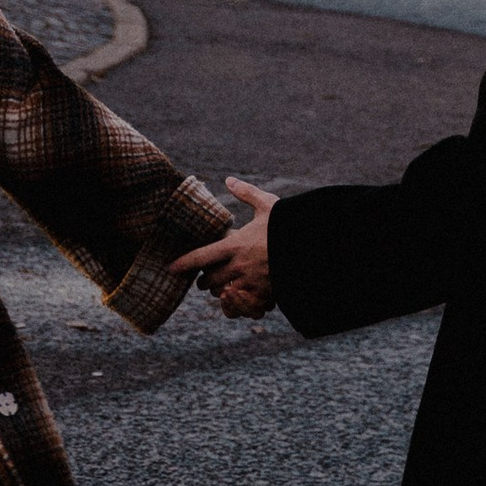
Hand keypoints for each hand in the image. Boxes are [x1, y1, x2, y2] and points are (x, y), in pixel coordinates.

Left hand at [169, 176, 278, 317]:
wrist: (315, 247)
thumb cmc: (289, 224)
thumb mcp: (268, 205)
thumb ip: (246, 193)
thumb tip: (229, 180)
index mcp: (236, 245)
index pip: (201, 256)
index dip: (184, 263)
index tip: (171, 268)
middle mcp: (240, 266)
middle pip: (210, 280)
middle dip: (206, 280)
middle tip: (205, 278)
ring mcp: (252, 283)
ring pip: (225, 294)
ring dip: (221, 291)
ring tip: (223, 286)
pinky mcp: (266, 296)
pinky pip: (245, 305)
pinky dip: (241, 302)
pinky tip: (244, 296)